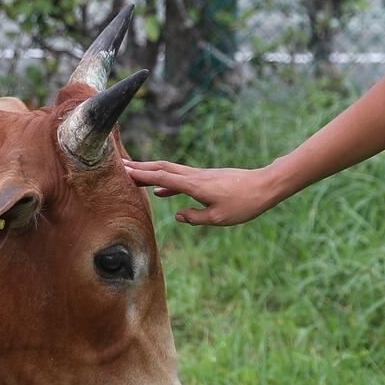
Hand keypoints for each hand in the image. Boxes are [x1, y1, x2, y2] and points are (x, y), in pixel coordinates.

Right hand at [123, 159, 283, 225]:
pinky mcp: (206, 179)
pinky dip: (166, 182)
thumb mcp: (219, 217)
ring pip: (170, 171)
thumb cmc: (244, 204)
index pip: (162, 177)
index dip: (142, 174)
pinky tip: (160, 192)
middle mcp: (194, 176)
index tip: (123, 171)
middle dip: (140, 168)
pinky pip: (180, 178)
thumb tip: (177, 216)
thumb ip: (195, 217)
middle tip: (119, 166)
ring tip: (133, 175)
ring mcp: (200, 176)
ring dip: (151, 172)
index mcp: (194, 185)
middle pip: (162, 169)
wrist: (265, 186)